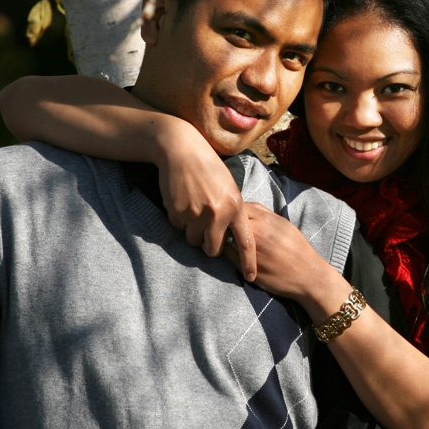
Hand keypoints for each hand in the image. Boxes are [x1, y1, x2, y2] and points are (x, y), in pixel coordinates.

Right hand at [153, 123, 255, 278]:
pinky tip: (182, 201)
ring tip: (193, 208)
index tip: (251, 277)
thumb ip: (233, 211)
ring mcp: (196, 214)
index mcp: (236, 207)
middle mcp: (217, 213)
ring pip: (193, 240)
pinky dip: (179, 219)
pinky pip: (178, 227)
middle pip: (213, 250)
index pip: (245, 243)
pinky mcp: (177, 212)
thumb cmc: (210, 169)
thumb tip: (233, 237)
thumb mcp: (230, 188)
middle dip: (209, 246)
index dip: (249, 262)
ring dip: (192, 231)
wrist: (182, 151)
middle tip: (206, 232)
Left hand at [227, 202, 335, 301]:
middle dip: (229, 224)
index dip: (237, 212)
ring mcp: (250, 250)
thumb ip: (266, 215)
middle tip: (231, 229)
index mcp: (268, 221)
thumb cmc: (297, 249)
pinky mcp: (246, 267)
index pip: (241, 207)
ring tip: (236, 243)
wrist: (307, 276)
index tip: (237, 217)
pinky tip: (240, 255)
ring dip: (228, 239)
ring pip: (227, 238)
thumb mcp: (285, 226)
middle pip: (231, 222)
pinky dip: (230, 253)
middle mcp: (258, 233)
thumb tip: (247, 207)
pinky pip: (228, 255)